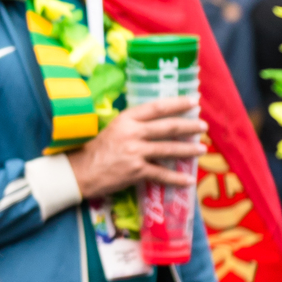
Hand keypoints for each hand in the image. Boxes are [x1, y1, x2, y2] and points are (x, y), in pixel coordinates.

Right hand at [68, 97, 205, 200]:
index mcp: (126, 119)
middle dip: (189, 126)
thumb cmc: (94, 150)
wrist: (78, 172)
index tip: (193, 101)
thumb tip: (157, 125)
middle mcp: (132, 133)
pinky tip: (188, 179)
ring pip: (169, 149)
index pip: (157, 107)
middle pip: (167, 127)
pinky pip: (161, 174)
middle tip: (203, 126)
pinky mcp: (136, 171)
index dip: (177, 103)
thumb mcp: (113, 129)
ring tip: (201, 149)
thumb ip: (133, 126)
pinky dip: (176, 178)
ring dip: (188, 149)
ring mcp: (135, 152)